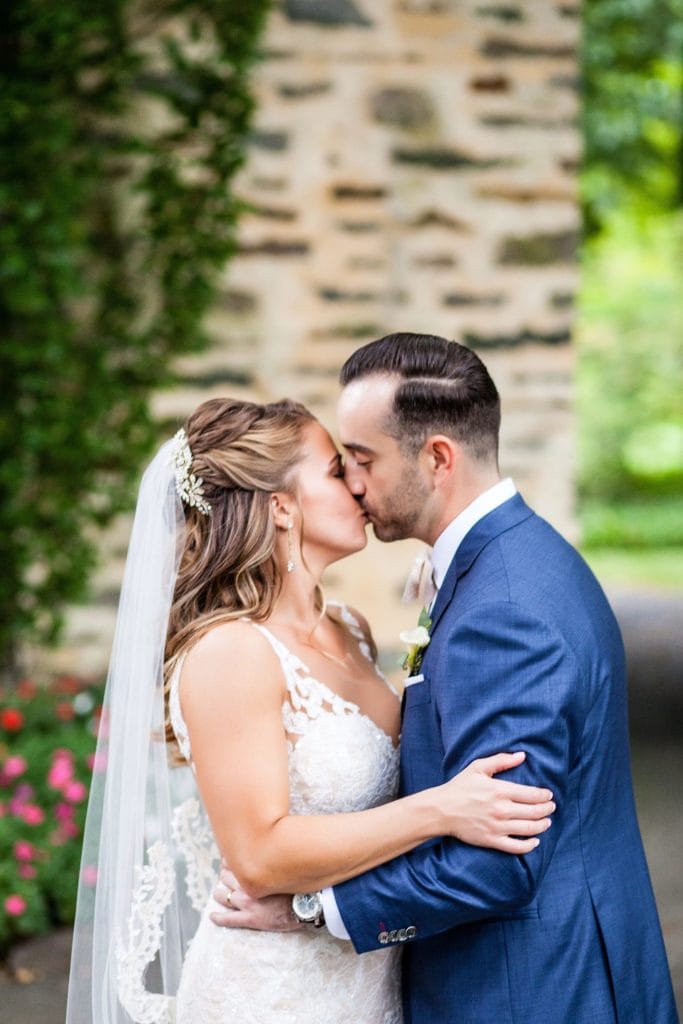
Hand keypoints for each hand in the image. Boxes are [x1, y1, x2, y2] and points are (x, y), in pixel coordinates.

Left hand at [210, 862, 301, 931]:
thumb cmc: (298, 884)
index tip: (229, 858)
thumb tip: (270, 848)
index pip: (235, 862)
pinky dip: (218, 918)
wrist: (306, 905)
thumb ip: (273, 858)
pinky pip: (228, 919)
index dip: (230, 860)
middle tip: (224, 874)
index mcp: (256, 871)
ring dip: (219, 893)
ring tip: (218, 893)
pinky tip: (212, 916)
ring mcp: (247, 903)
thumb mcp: (284, 865)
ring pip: (224, 896)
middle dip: (224, 875)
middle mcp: (248, 885)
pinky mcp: (250, 919)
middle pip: (226, 877)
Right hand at [439, 751, 554, 853]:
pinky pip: (517, 847)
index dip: (545, 795)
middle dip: (547, 809)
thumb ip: (501, 760)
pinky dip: (530, 845)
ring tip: (547, 822)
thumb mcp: (478, 767)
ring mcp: (498, 827)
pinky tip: (535, 841)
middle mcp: (502, 809)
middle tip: (551, 807)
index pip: (532, 794)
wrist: (441, 810)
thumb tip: (522, 756)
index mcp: (500, 790)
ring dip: (543, 825)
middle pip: (535, 812)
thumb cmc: (460, 787)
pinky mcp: (492, 841)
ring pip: (529, 829)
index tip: (549, 795)